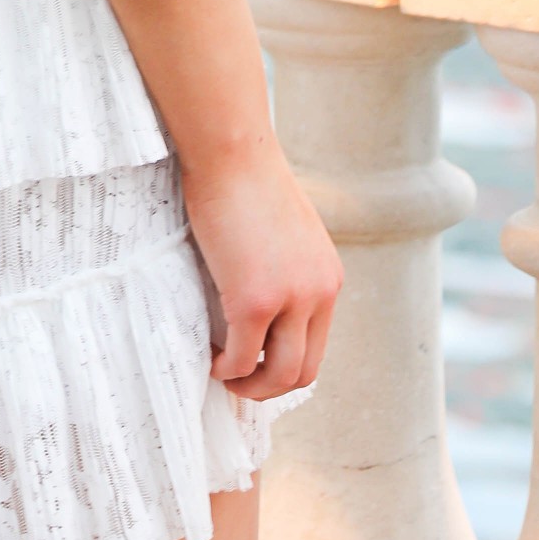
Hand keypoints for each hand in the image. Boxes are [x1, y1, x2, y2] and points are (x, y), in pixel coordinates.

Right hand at [184, 143, 341, 398]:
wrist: (232, 153)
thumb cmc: (244, 180)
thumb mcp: (281, 231)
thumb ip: (282, 267)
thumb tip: (257, 292)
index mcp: (328, 278)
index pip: (316, 345)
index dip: (282, 364)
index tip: (251, 361)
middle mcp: (319, 293)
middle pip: (304, 370)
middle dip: (268, 386)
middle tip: (235, 378)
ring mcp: (290, 299)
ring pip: (280, 375)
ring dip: (250, 386)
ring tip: (223, 373)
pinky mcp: (256, 301)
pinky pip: (242, 358)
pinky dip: (226, 368)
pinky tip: (210, 357)